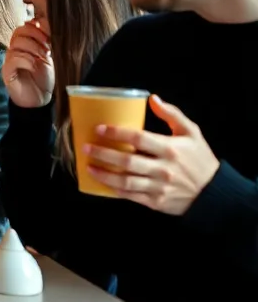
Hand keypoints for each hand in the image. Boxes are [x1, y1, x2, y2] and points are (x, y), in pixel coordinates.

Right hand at [3, 19, 53, 107]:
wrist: (41, 100)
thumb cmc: (46, 78)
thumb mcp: (50, 56)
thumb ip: (47, 41)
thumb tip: (47, 21)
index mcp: (26, 44)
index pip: (26, 25)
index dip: (39, 27)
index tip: (51, 36)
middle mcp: (16, 49)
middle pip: (19, 31)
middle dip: (36, 36)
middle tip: (47, 48)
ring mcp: (10, 60)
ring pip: (16, 43)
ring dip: (33, 49)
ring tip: (42, 58)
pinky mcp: (7, 72)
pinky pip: (12, 59)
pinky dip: (26, 61)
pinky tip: (34, 67)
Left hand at [86, 95, 219, 214]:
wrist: (215, 193)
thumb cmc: (200, 160)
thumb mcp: (192, 133)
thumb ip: (172, 114)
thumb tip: (152, 98)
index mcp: (171, 149)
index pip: (138, 138)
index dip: (116, 132)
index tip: (99, 128)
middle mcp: (164, 169)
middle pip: (127, 160)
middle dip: (103, 153)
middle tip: (86, 147)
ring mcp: (159, 187)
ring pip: (126, 181)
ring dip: (104, 174)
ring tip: (88, 166)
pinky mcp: (157, 202)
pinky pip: (131, 196)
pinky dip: (115, 190)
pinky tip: (103, 182)